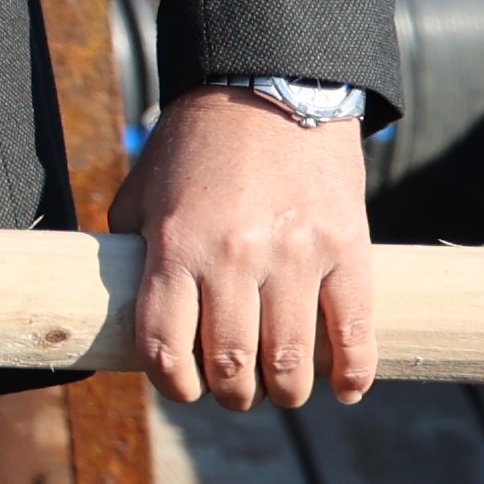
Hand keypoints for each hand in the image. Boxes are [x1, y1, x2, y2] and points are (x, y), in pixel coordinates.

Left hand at [121, 91, 377, 409]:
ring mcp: (296, 254)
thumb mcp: (144, 193)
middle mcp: (234, 254)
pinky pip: (355, 330)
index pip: (164, 345)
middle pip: (231, 364)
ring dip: (284, 392)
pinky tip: (343, 389)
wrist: (271, 88)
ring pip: (290, 360)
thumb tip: (129, 317)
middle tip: (234, 393)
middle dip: (231, 394)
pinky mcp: (348, 247)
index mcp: (176, 243)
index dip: (173, 384)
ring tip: (278, 390)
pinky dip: (351, 372)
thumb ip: (136, 253)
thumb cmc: (196, 147)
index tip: (183, 389)